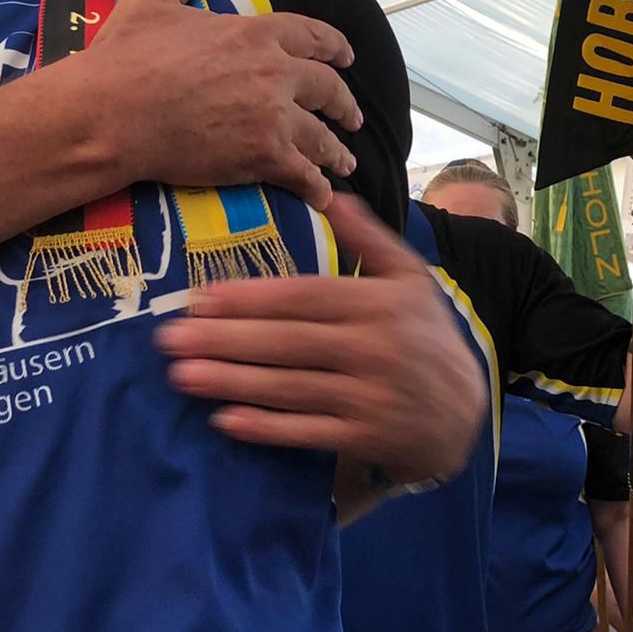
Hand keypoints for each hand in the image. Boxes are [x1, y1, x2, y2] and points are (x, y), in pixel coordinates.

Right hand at [72, 0, 361, 210]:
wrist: (112, 113)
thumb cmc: (127, 56)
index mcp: (256, 33)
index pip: (313, 36)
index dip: (336, 48)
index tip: (347, 57)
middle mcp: (276, 73)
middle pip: (327, 88)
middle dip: (344, 104)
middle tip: (351, 115)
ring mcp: (274, 118)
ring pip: (321, 135)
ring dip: (336, 150)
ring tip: (344, 160)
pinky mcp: (263, 157)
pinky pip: (302, 174)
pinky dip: (316, 187)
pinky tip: (321, 195)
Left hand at [157, 194, 487, 483]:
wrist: (463, 413)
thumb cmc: (426, 336)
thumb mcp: (410, 279)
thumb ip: (370, 239)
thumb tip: (332, 195)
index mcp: (380, 303)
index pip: (305, 297)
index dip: (251, 298)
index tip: (202, 298)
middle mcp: (375, 349)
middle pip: (288, 343)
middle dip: (225, 340)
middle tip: (170, 339)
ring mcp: (369, 397)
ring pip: (290, 387)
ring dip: (232, 382)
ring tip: (182, 375)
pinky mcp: (363, 437)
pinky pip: (306, 432)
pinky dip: (266, 428)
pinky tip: (225, 419)